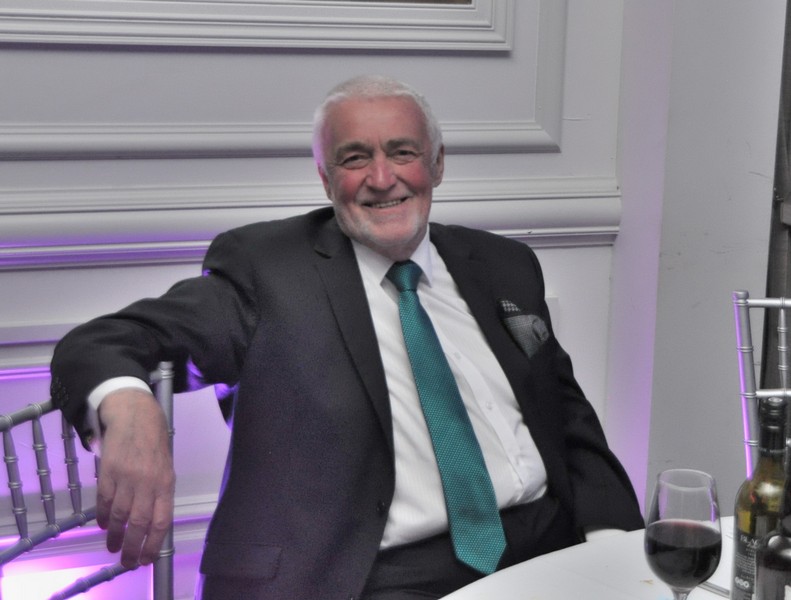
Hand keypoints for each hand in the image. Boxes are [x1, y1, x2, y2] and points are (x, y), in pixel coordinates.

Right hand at [96, 388, 174, 568]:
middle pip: (138, 523)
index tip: (146, 559)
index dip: (153, 544)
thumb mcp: (166, 466)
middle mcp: (147, 482)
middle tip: (127, 562)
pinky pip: (103, 501)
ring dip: (114, 535)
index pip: (161, 521)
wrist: (135, 414)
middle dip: (132, 547)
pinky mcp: (107, 472)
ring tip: (112, 547)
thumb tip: (152, 521)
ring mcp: (125, 477)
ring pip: (118, 515)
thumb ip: (160, 491)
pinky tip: (102, 525)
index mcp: (166, 482)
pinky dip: (101, 516)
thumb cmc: (154, 441)